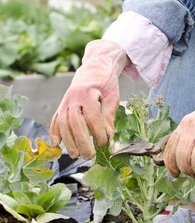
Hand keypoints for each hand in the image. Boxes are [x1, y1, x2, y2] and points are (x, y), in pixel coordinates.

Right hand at [50, 39, 126, 159]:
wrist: (94, 67)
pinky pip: (55, 119)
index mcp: (88, 93)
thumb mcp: (112, 97)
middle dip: (81, 141)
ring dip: (67, 141)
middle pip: (74, 122)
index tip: (104, 143)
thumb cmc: (106, 83)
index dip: (97, 132)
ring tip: (75, 155)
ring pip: (62, 123)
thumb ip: (109, 116)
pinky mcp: (61, 105)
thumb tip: (109, 136)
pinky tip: (56, 144)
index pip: (92, 117)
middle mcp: (73, 97)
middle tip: (89, 156)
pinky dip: (54, 132)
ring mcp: (65, 101)